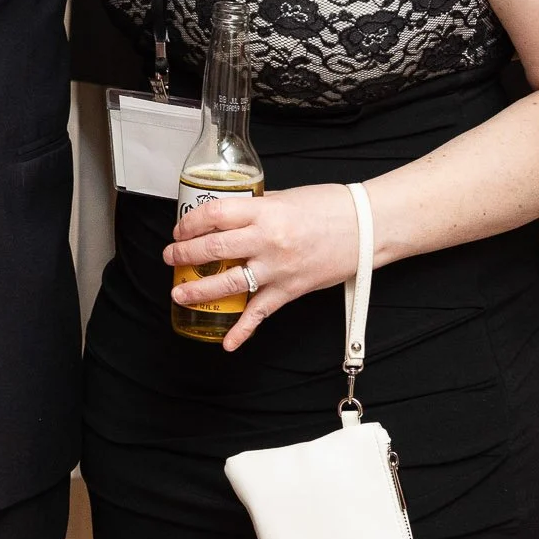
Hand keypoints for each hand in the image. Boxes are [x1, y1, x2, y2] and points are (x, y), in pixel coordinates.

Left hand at [166, 182, 358, 350]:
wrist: (367, 228)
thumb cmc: (331, 206)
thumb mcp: (287, 196)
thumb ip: (258, 207)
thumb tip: (232, 214)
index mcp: (265, 211)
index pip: (215, 215)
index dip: (190, 223)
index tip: (180, 229)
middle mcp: (268, 240)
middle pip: (214, 249)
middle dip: (185, 255)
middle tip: (171, 258)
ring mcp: (278, 268)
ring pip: (229, 283)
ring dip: (199, 290)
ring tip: (180, 293)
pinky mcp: (291, 290)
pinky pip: (261, 313)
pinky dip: (243, 331)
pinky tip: (227, 342)